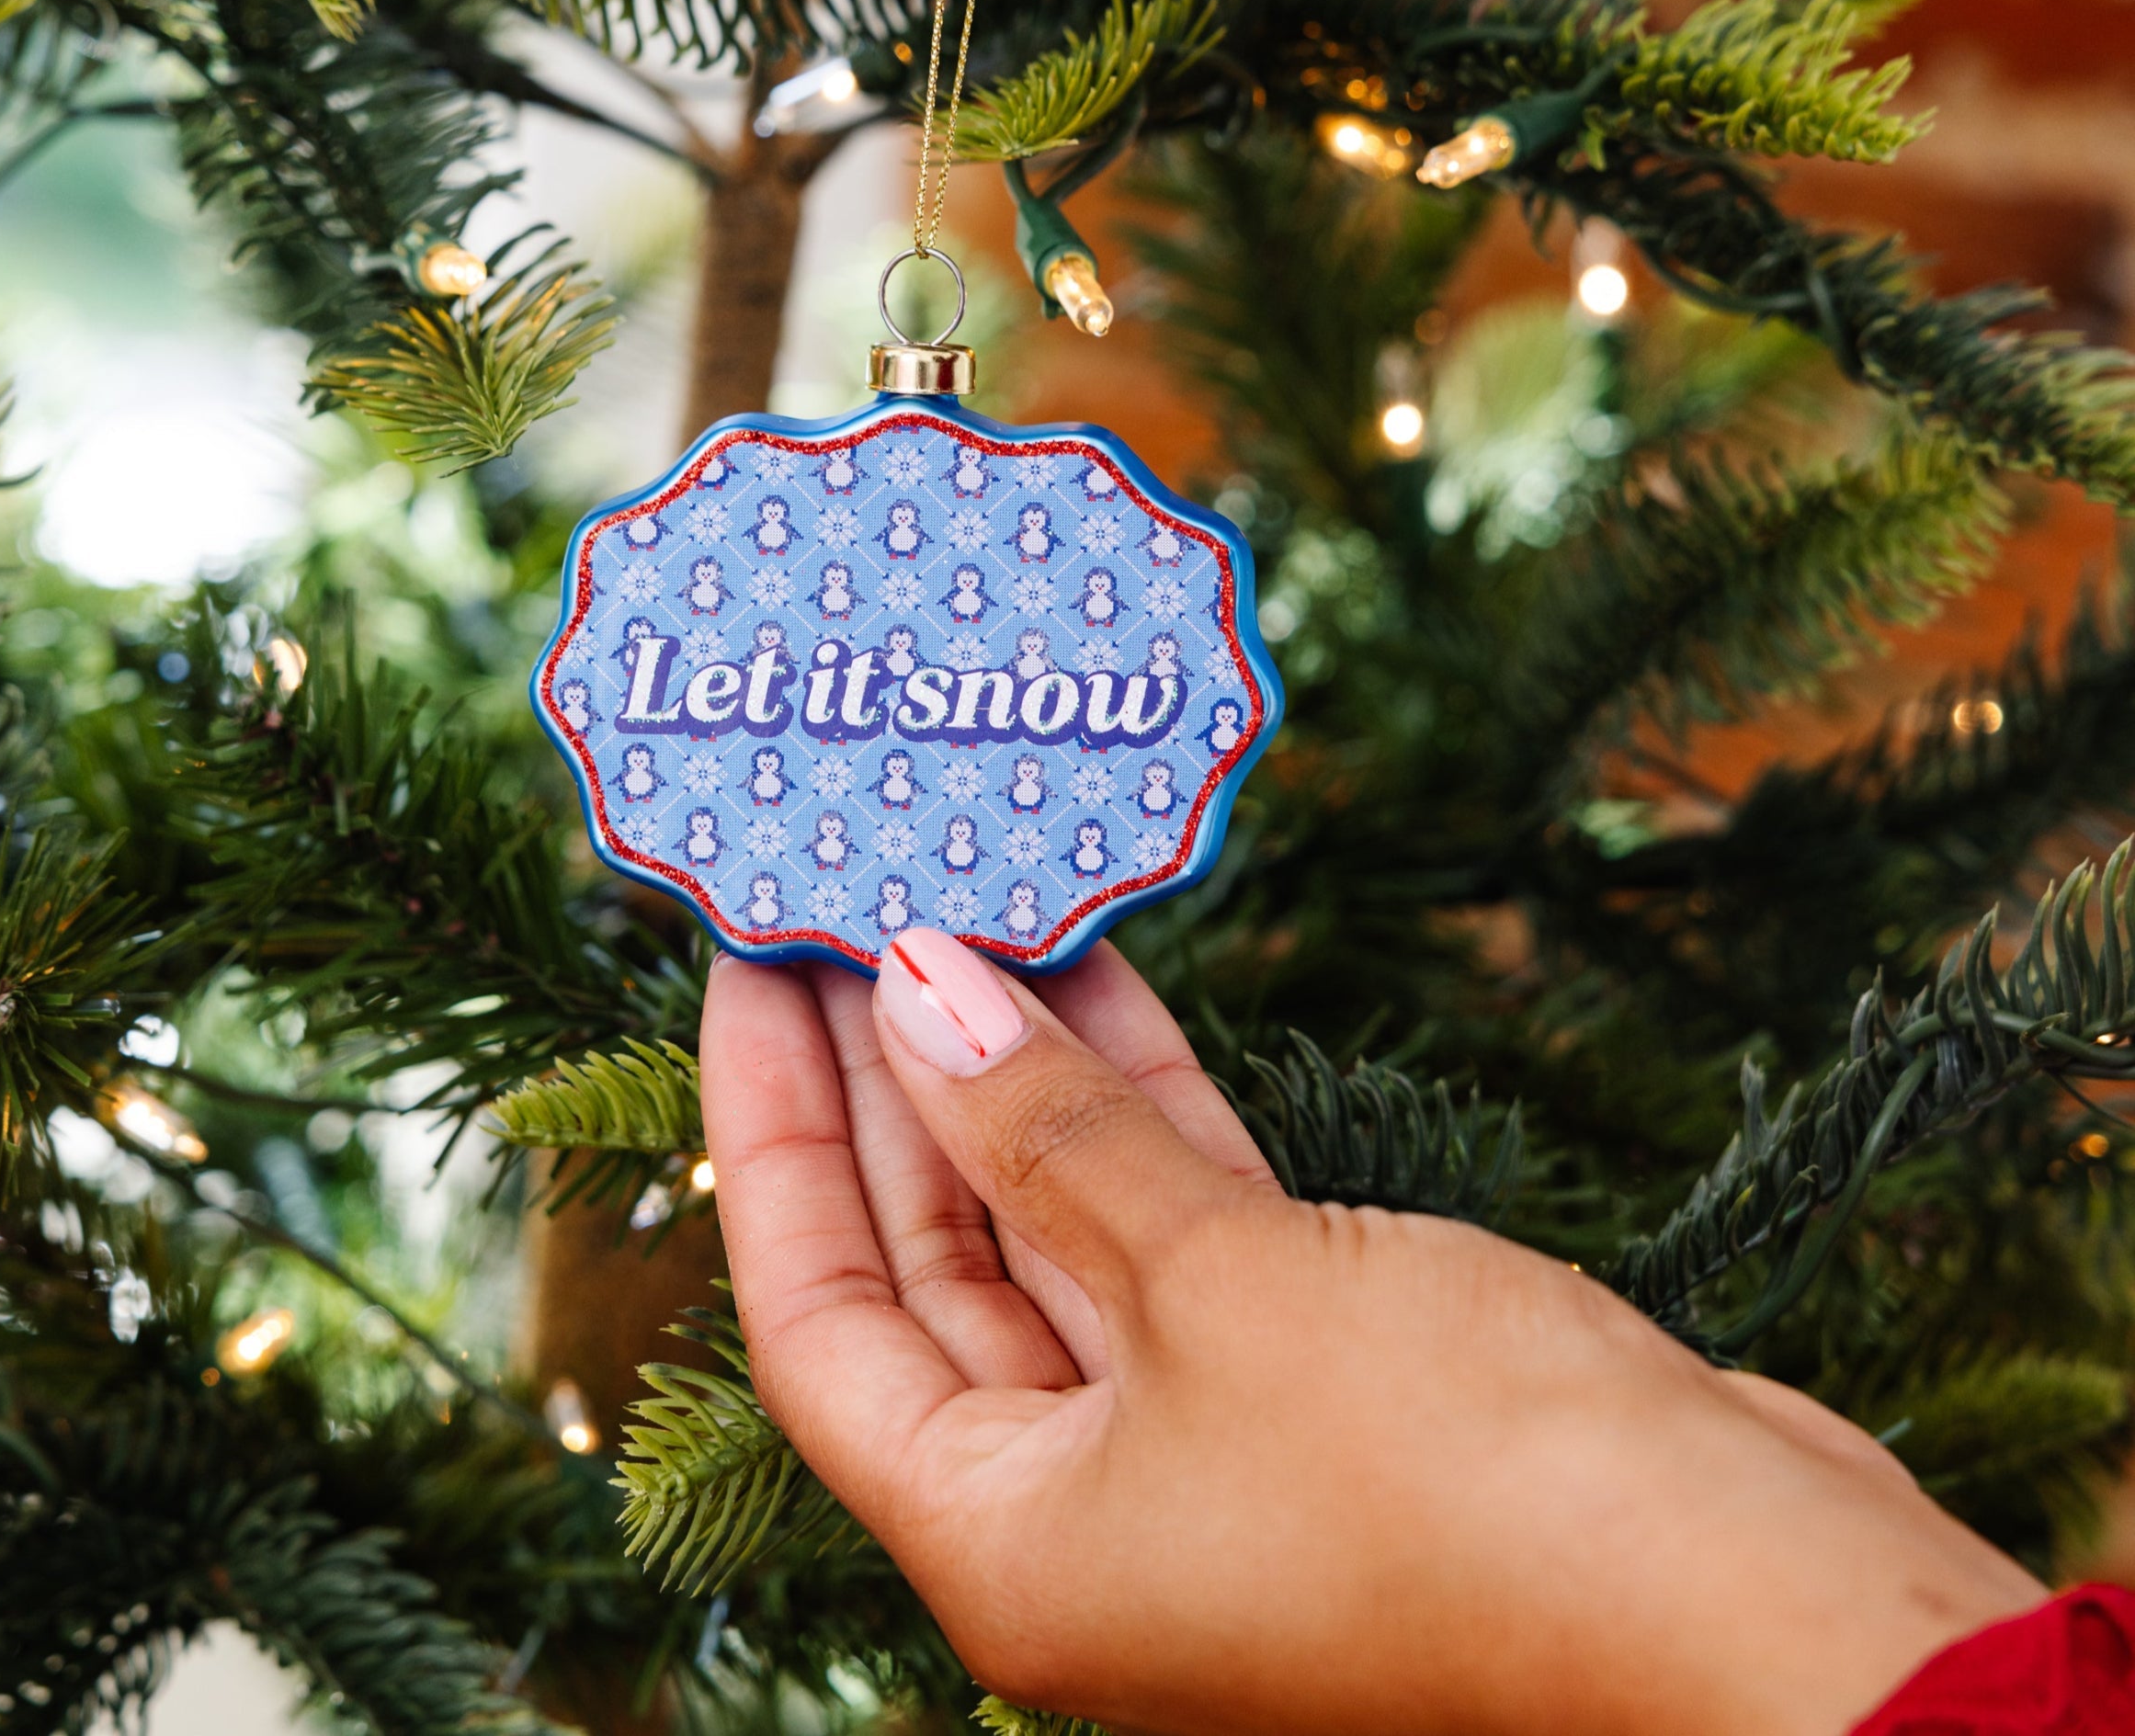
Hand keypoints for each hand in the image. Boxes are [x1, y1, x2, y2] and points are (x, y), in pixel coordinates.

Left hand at [702, 930, 2039, 1735]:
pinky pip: (1186, 1227)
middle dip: (894, 1075)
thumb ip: (1057, 1140)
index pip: (818, 1315)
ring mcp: (1210, 1448)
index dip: (771, 1131)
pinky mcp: (1326, 1382)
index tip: (749, 964)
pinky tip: (1102, 976)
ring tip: (966, 894)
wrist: (1746, 1602)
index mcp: (1011, 1540)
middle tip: (853, 894)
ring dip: (1020, 1070)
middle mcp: (1090, 1509)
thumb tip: (921, 995)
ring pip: (1067, 1229)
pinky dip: (1144, 1109)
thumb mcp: (1220, 1286)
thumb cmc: (1457, 1487)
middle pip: (937, 1262)